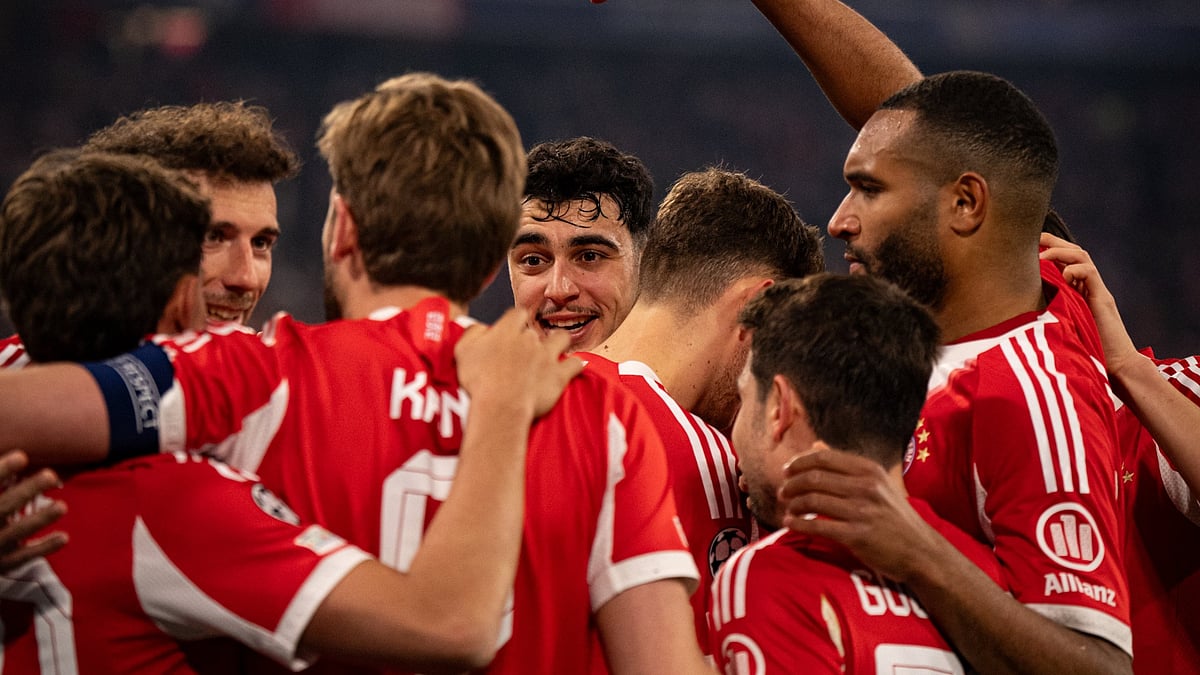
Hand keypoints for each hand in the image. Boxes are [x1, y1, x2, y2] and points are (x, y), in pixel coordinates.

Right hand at [0, 450, 67, 570]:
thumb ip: (0, 480)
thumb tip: (22, 455)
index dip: (3, 470)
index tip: (23, 456)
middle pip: (4, 507)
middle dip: (27, 491)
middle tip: (51, 475)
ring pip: (17, 532)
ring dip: (39, 519)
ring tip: (62, 507)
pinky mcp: (4, 563)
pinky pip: (24, 556)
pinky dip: (43, 547)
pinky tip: (64, 537)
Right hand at [456, 308, 582, 418]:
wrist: (501, 406)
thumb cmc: (479, 381)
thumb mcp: (463, 351)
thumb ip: (473, 332)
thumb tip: (481, 327)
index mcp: (507, 330)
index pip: (517, 314)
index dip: (515, 321)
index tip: (511, 329)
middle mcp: (530, 339)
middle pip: (534, 331)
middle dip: (530, 339)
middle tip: (522, 353)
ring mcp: (547, 356)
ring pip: (561, 338)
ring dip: (558, 341)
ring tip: (554, 348)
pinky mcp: (559, 375)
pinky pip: (575, 364)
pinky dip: (575, 365)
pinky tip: (575, 366)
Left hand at [778, 443, 944, 582]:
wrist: (921, 551)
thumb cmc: (894, 517)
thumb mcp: (878, 484)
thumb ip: (846, 466)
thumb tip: (816, 444)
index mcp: (870, 470)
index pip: (823, 458)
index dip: (799, 462)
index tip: (787, 471)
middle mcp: (866, 487)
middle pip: (814, 478)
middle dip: (792, 484)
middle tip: (783, 491)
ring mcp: (862, 511)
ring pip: (813, 500)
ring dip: (793, 504)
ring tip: (787, 508)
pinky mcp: (858, 536)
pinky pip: (817, 526)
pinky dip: (798, 524)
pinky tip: (790, 523)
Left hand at [1038, 232, 1138, 377]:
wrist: (1115, 367)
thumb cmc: (1082, 351)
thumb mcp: (1056, 327)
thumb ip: (1043, 314)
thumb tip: (1011, 311)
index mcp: (1075, 290)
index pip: (1063, 260)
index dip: (1046, 250)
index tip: (1025, 248)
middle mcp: (1087, 287)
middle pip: (1073, 252)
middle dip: (1053, 241)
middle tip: (1033, 240)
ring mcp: (1096, 291)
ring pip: (1082, 257)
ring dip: (1061, 251)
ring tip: (1042, 256)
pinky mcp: (1103, 299)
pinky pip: (1090, 273)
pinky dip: (1075, 269)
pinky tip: (1062, 276)